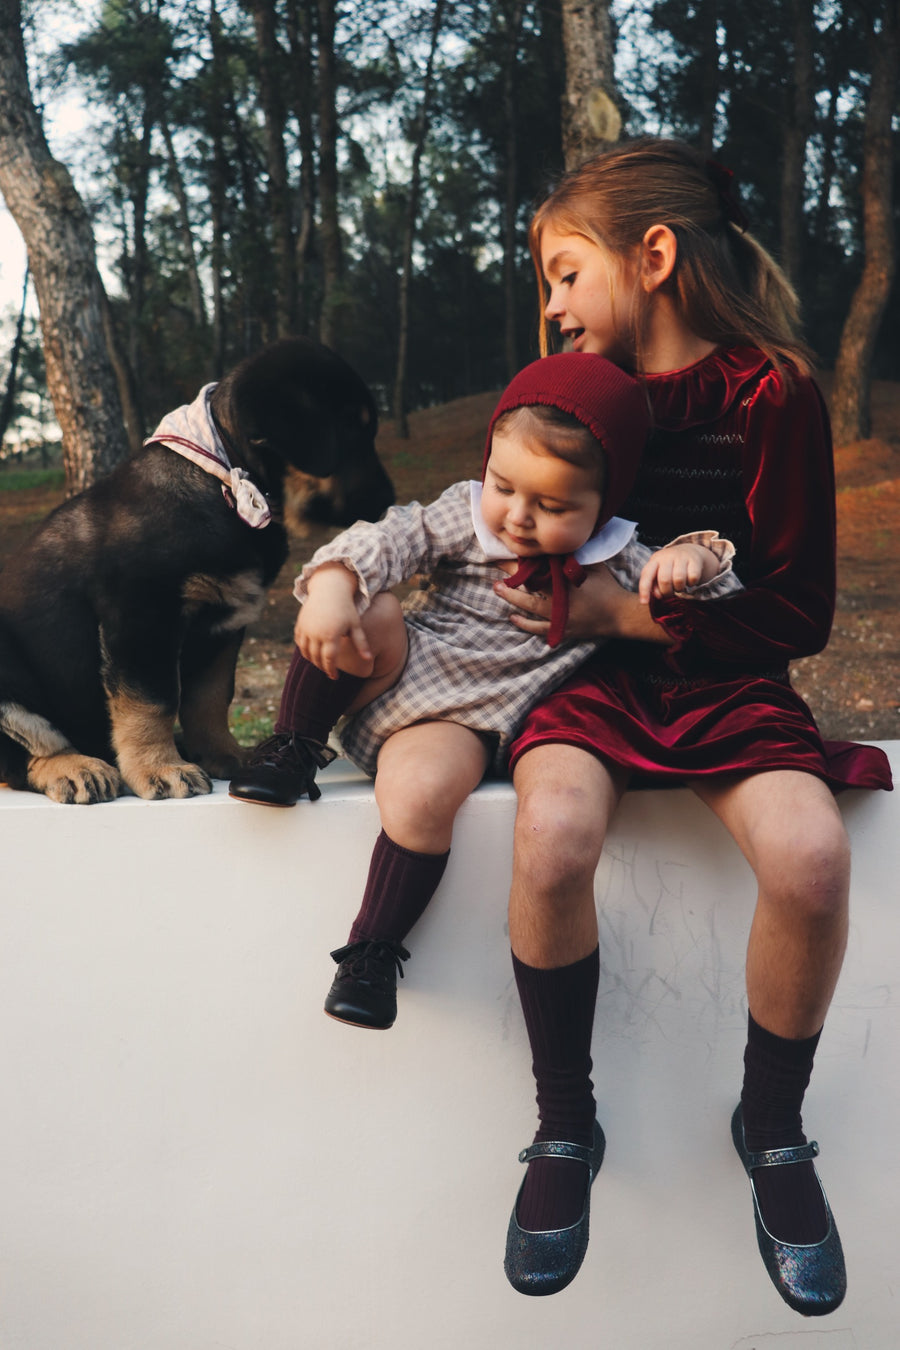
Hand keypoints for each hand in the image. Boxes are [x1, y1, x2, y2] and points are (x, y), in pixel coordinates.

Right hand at [294, 564, 372, 678]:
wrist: (330, 588)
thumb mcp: (355, 624)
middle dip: (322, 667)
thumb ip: (361, 643)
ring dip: (312, 660)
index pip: (329, 660)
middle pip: (316, 658)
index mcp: (331, 635)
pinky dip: (304, 649)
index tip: (335, 676)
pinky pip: (299, 642)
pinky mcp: (300, 624)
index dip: (331, 670)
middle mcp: (316, 633)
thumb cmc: (346, 607)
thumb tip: (369, 659)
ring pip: (305, 652)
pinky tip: (311, 652)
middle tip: (328, 671)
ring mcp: (306, 628)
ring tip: (320, 663)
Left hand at [494, 563, 666, 642]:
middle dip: (512, 575)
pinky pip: (538, 628)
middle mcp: (559, 600)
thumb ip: (577, 556)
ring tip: (497, 588)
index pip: (539, 569)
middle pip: (529, 586)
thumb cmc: (607, 587)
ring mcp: (559, 617)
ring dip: (512, 598)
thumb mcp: (594, 566)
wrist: (619, 615)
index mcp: (566, 582)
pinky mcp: (561, 629)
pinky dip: (524, 624)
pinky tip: (512, 617)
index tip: (510, 551)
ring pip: (529, 607)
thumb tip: (564, 539)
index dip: (523, 560)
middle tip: (496, 566)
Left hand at [638, 543, 717, 602]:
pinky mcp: (694, 560)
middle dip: (666, 592)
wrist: (689, 551)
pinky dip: (691, 584)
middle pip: (664, 580)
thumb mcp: (658, 574)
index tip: (644, 603)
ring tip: (679, 586)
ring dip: (679, 588)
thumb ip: (654, 586)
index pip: (646, 575)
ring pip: (679, 579)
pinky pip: (693, 577)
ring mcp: (681, 557)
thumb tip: (658, 595)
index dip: (644, 590)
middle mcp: (667, 556)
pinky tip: (689, 581)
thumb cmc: (669, 567)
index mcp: (655, 560)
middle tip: (670, 592)